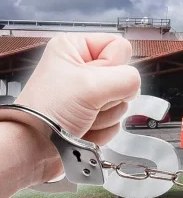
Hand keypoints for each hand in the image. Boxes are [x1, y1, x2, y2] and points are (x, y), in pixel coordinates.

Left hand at [14, 33, 140, 181]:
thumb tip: (135, 87)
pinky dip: (102, 129)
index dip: (114, 65)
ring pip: (122, 101)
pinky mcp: (91, 115)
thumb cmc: (48, 114)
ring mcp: (88, 94)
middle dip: (110, 96)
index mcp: (75, 48)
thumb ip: (127, 78)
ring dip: (106, 115)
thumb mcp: (91, 85)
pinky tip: (84, 130)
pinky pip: (115, 120)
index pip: (120, 46)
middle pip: (124, 76)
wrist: (31, 151)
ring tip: (82, 119)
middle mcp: (82, 68)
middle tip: (87, 103)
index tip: (94, 80)